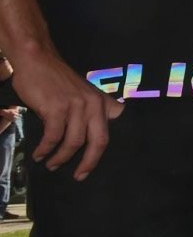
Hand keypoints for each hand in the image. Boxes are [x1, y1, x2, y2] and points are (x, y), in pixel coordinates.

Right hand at [12, 51, 122, 179]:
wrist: (37, 60)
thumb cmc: (57, 80)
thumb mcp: (82, 94)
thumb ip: (90, 112)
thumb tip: (90, 137)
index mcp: (102, 103)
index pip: (111, 131)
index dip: (108, 151)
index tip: (99, 164)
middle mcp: (94, 105)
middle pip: (99, 142)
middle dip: (89, 163)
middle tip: (79, 176)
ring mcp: (76, 106)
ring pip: (74, 142)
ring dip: (61, 158)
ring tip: (51, 165)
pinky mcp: (56, 108)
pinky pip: (53, 136)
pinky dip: (46, 149)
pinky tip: (39, 154)